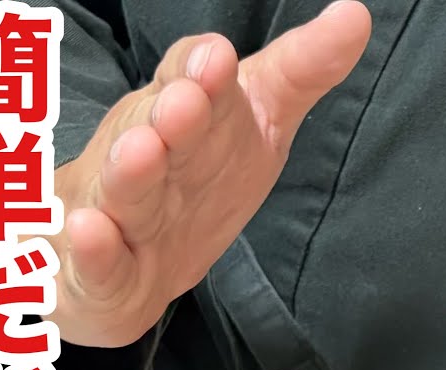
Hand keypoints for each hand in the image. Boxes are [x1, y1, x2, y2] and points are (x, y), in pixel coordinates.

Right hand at [44, 1, 370, 346]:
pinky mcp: (104, 267)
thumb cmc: (197, 174)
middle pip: (162, 131)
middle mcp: (151, 150)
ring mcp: (123, 208)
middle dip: (173, 115)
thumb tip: (356, 15)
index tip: (220, 58)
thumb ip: (302, 70)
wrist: (123, 260)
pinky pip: (98, 259)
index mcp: (189, 113)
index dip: (203, 71)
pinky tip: (89, 232)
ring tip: (140, 152)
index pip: (195, 82)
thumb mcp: (258, 119)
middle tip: (186, 100)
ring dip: (131, 171)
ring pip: (127, 189)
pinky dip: (93, 248)